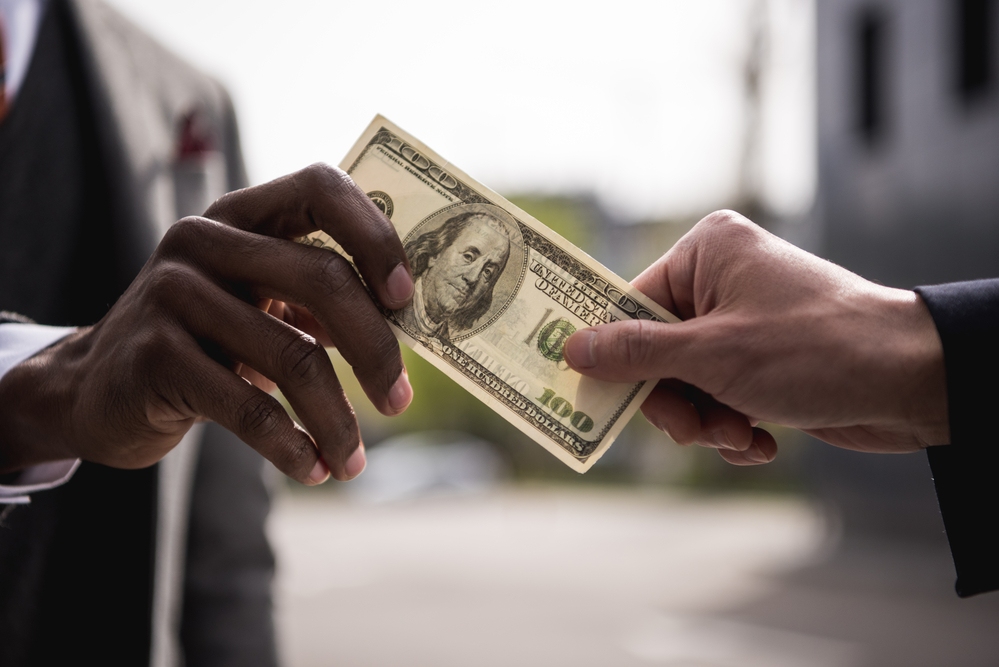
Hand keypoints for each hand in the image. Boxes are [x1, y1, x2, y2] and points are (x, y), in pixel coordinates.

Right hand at [0, 164, 413, 482]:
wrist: (98, 387)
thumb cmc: (206, 342)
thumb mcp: (256, 303)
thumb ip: (317, 299)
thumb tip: (406, 325)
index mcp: (240, 216)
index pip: (321, 189)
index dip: (375, 236)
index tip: (407, 298)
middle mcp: (204, 241)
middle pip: (323, 278)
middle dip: (376, 349)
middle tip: (399, 400)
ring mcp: (174, 294)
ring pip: (293, 357)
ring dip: (337, 420)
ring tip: (353, 461)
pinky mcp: (155, 355)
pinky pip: (249, 407)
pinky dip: (293, 446)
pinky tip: (314, 468)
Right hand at [563, 211, 948, 464]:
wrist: (913, 381)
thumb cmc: (813, 349)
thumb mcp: (712, 354)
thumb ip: (637, 354)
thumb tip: (572, 350)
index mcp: (707, 252)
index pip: (631, 304)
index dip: (614, 354)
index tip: (593, 394)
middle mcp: (722, 280)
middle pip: (656, 351)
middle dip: (674, 401)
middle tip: (691, 430)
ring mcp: (744, 321)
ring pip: (687, 382)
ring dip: (706, 420)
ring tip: (739, 436)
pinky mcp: (764, 359)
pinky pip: (720, 395)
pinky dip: (732, 425)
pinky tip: (759, 442)